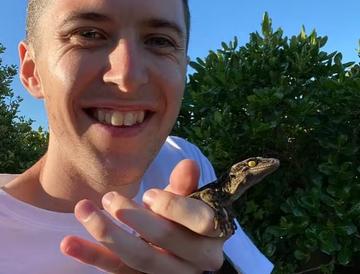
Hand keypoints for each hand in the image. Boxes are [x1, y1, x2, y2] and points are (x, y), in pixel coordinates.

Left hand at [60, 160, 224, 272]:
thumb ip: (187, 186)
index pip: (201, 222)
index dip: (174, 207)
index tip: (149, 194)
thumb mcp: (188, 202)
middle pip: (165, 241)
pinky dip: (92, 256)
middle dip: (136, 217)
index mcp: (213, 237)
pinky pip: (117, 270)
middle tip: (110, 198)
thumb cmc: (185, 219)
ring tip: (83, 210)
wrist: (179, 248)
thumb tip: (188, 164)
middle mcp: (196, 261)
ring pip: (138, 259)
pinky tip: (69, 243)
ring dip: (107, 234)